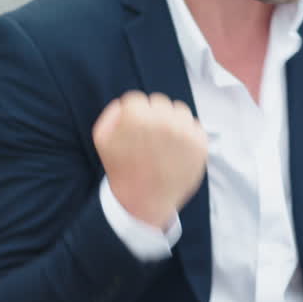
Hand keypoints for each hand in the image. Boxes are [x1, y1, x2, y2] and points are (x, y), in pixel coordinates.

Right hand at [92, 91, 207, 228]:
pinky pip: (195, 126)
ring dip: (172, 122)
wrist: (145, 201)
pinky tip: (176, 150)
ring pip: (180, 111)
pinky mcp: (200, 143)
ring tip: (164, 144)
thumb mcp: (102, 140)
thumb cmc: (123, 171)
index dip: (134, 116)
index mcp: (137, 117)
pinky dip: (187, 135)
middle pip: (160, 102)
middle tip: (150, 138)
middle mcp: (163, 120)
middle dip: (154, 116)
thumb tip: (126, 103)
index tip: (135, 130)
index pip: (138, 100)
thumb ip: (112, 114)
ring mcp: (184, 132)